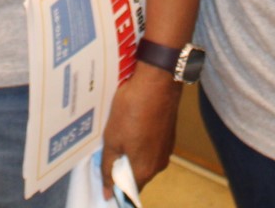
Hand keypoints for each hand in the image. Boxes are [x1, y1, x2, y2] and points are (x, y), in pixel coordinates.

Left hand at [100, 68, 179, 198]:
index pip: (127, 190)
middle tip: (108, 148)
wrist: (156, 82)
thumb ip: (108, 169)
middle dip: (122, 165)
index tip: (105, 168)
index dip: (114, 182)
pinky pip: (152, 146)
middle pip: (136, 174)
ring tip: (119, 132)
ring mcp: (166, 150)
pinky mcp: (169, 135)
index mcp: (144, 170)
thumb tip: (108, 193)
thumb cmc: (132, 110)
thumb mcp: (112, 140)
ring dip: (131, 151)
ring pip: (144, 159)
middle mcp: (159, 164)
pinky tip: (132, 124)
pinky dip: (141, 140)